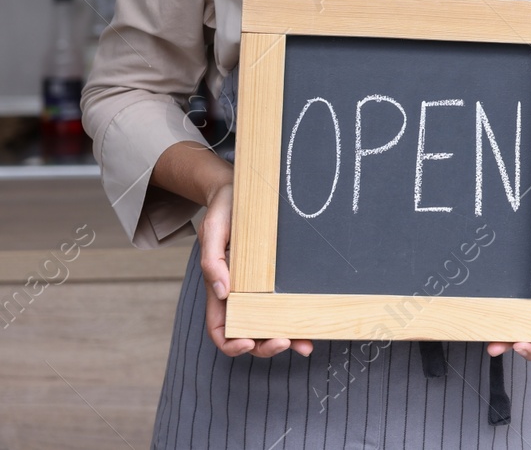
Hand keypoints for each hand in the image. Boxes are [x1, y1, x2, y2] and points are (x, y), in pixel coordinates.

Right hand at [200, 180, 313, 358]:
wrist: (241, 192)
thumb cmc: (224, 211)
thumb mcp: (212, 230)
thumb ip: (212, 261)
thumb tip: (223, 291)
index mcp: (220, 288)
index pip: (220, 328)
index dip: (231, 344)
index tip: (248, 343)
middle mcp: (240, 294)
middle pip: (248, 333)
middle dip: (265, 346)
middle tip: (285, 342)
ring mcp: (259, 288)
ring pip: (270, 324)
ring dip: (287, 338)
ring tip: (306, 344)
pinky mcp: (277, 278)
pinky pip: (286, 303)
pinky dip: (297, 318)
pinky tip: (312, 324)